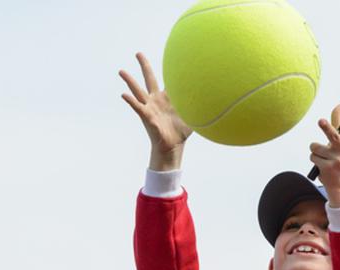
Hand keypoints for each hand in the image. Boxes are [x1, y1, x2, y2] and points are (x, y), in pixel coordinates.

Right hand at [119, 52, 191, 170]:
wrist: (173, 146)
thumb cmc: (181, 131)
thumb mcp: (193, 114)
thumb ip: (202, 105)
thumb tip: (218, 97)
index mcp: (167, 97)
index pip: (167, 79)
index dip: (169, 69)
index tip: (169, 55)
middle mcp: (156, 99)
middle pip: (149, 78)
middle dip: (144, 66)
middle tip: (138, 53)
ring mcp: (150, 107)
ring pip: (138, 91)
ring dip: (130, 81)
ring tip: (121, 71)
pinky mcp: (147, 117)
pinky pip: (137, 107)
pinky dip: (130, 101)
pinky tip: (123, 95)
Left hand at [309, 96, 339, 206]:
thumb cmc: (339, 158)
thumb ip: (339, 125)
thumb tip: (337, 106)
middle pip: (332, 135)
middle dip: (326, 127)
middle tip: (320, 120)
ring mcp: (336, 159)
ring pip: (315, 146)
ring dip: (315, 151)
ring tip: (323, 158)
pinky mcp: (328, 167)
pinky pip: (312, 156)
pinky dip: (314, 160)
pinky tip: (321, 165)